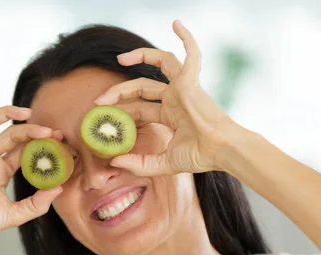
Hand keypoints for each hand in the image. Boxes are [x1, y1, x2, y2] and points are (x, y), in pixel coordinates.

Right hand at [0, 96, 62, 242]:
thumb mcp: (16, 214)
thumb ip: (38, 204)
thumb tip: (60, 188)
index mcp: (2, 170)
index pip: (24, 149)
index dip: (40, 143)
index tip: (58, 139)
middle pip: (12, 134)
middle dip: (32, 130)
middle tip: (50, 132)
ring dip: (7, 113)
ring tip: (27, 112)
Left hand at [95, 19, 246, 174]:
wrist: (220, 151)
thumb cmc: (199, 156)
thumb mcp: (163, 163)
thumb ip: (139, 164)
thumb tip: (114, 162)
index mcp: (170, 115)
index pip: (140, 108)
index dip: (121, 111)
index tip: (102, 116)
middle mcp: (175, 98)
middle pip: (141, 86)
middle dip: (119, 91)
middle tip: (100, 100)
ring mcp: (184, 87)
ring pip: (161, 63)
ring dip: (141, 55)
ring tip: (121, 58)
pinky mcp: (192, 80)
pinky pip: (191, 53)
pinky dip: (186, 37)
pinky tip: (177, 23)